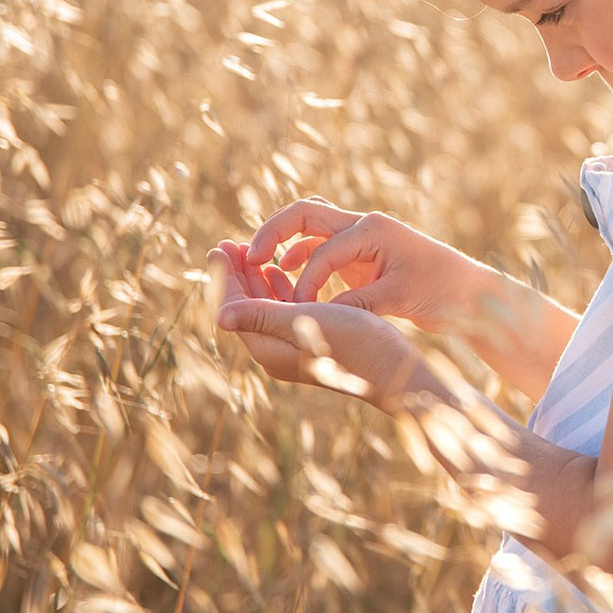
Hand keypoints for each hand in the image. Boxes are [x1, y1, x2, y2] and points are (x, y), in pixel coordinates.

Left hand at [210, 242, 424, 413]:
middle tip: (228, 243)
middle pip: (246, 307)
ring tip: (250, 253)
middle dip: (237, 274)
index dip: (226, 275)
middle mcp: (275, 351)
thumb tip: (219, 316)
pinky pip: (284, 312)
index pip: (235, 306)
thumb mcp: (307, 321)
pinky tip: (279, 272)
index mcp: (268, 346)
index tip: (219, 246)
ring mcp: (293, 349)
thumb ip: (261, 316)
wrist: (393, 369)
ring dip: (256, 279)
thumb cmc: (354, 342)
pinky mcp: (312, 344)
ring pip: (265, 308)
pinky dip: (277, 289)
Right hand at [243, 197, 493, 335]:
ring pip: (309, 228)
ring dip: (282, 243)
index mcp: (372, 229)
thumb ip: (356, 303)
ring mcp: (361, 238)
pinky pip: (320, 248)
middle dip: (272, 233)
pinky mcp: (361, 256)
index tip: (297, 310)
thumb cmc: (441, 290)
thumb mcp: (398, 298)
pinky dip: (300, 258)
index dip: (305, 283)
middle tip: (247, 257)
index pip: (322, 251)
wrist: (470, 292)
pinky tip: (285, 277)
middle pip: (304, 214)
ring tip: (256, 266)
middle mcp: (363, 226)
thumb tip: (314, 316)